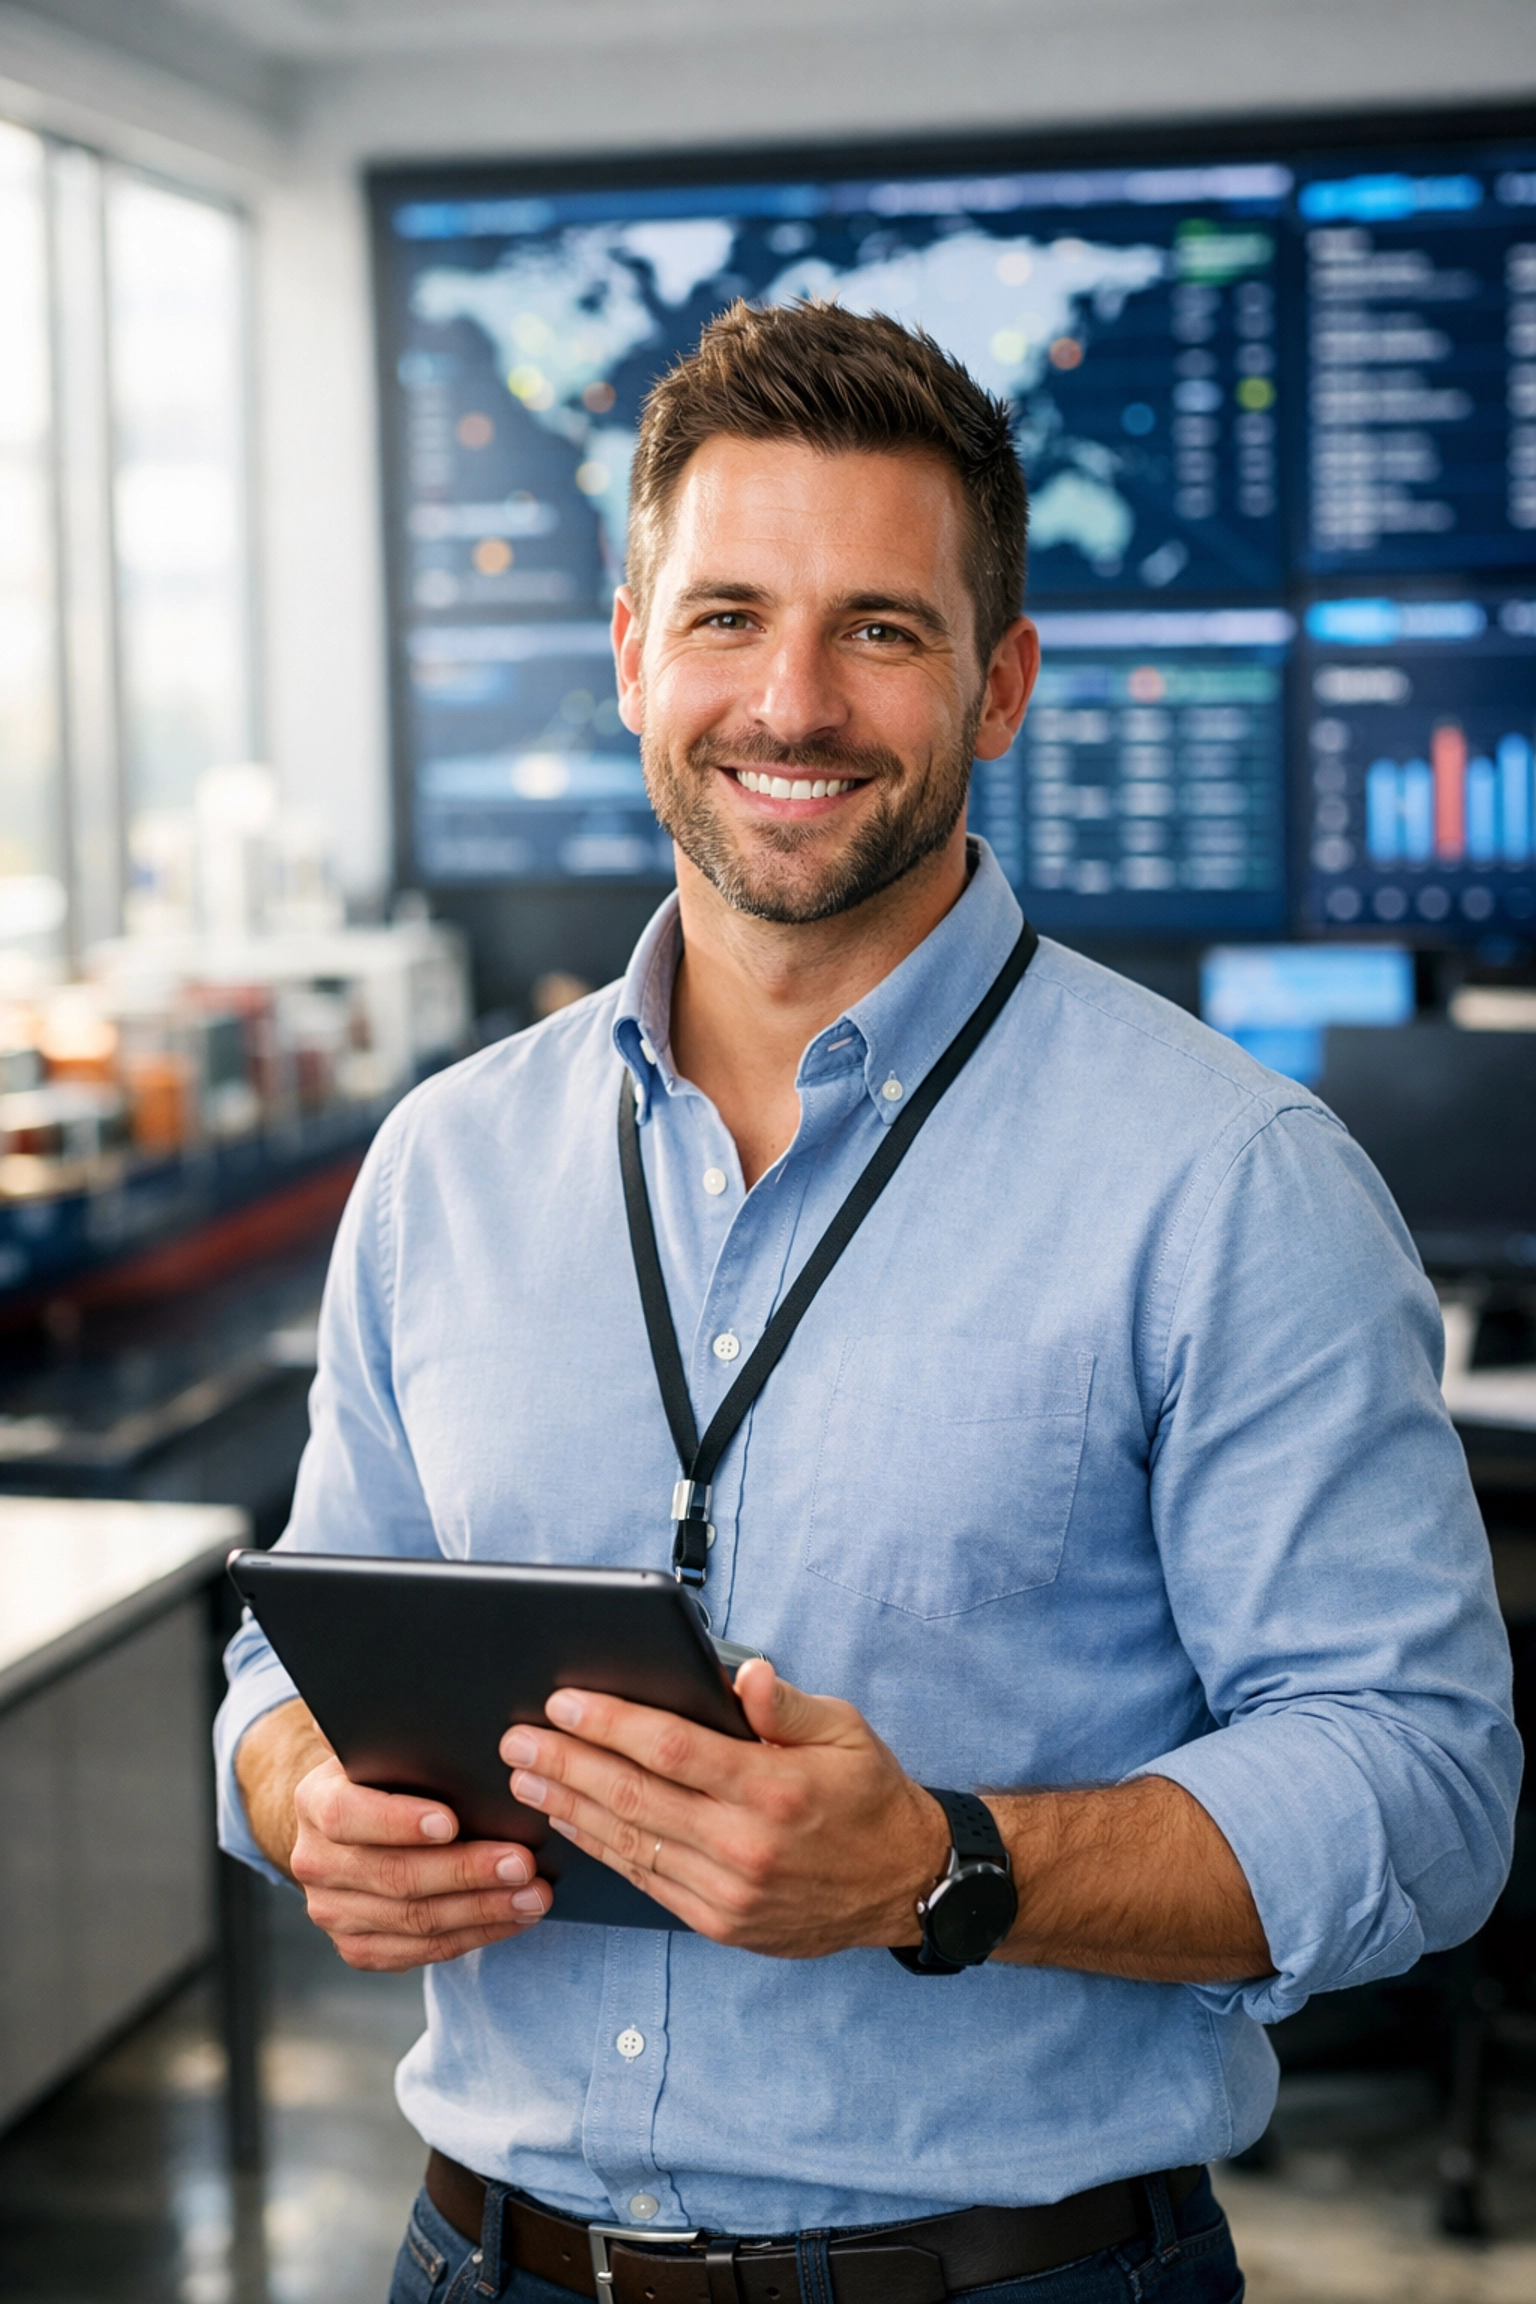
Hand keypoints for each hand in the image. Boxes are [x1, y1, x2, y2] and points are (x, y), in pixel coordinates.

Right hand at [286, 1754, 552, 1973]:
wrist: (344, 1824)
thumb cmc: (384, 1773)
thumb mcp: (380, 1743)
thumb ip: (396, 1731)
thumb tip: (433, 1701)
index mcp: (316, 1801)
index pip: (349, 1815)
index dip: (399, 1821)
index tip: (452, 1821)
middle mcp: (315, 1861)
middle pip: (394, 1876)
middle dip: (465, 1872)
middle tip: (522, 1862)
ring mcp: (333, 1911)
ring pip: (414, 1921)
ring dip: (482, 1910)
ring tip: (534, 1895)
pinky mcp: (358, 1947)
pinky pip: (420, 1952)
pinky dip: (474, 1936)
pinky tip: (514, 1918)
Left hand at [498, 1660, 948, 1958]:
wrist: (905, 1884)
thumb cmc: (869, 1794)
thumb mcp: (845, 1730)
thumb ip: (786, 1705)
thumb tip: (744, 1676)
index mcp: (774, 1789)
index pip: (671, 1749)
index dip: (609, 1723)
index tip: (563, 1702)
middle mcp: (745, 1845)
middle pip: (634, 1797)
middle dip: (567, 1764)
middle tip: (517, 1740)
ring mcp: (729, 1892)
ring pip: (630, 1844)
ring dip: (570, 1809)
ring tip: (525, 1780)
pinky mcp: (721, 1922)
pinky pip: (646, 1881)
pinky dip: (602, 1850)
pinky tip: (573, 1824)